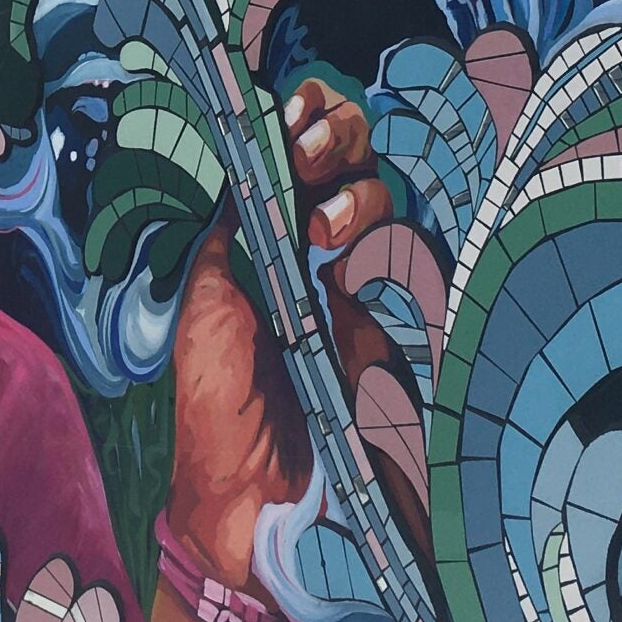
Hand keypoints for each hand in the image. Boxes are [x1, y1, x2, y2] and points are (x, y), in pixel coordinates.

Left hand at [161, 76, 399, 589]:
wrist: (250, 512)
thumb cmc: (219, 416)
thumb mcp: (209, 315)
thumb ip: (234, 241)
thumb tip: (252, 166)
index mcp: (274, 248)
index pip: (306, 162)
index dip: (312, 124)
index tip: (296, 109)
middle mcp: (325, 263)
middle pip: (358, 168)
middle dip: (342, 138)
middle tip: (314, 147)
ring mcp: (368, 301)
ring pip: (390, 212)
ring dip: (360, 195)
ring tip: (324, 225)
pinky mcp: (400, 343)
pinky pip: (413, 280)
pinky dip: (390, 257)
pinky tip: (350, 268)